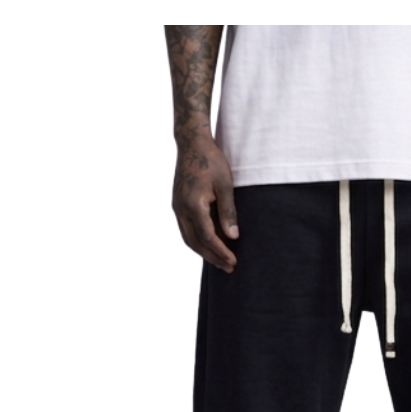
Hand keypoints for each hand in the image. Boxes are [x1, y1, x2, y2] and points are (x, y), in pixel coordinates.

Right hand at [172, 136, 239, 271]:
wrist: (192, 143)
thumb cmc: (211, 161)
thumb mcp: (225, 185)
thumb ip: (228, 212)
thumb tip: (233, 236)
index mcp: (193, 204)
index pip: (207, 236)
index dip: (220, 251)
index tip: (233, 261)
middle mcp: (181, 209)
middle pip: (195, 242)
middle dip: (212, 257)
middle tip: (229, 268)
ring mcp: (177, 207)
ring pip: (188, 237)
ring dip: (204, 251)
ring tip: (220, 261)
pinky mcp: (178, 204)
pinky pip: (186, 229)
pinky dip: (197, 240)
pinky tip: (209, 244)